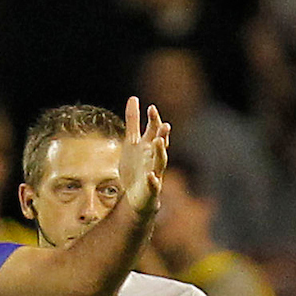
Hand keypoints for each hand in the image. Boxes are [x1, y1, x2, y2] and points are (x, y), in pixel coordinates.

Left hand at [116, 95, 170, 220]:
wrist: (136, 196)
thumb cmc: (135, 167)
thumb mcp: (132, 142)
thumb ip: (133, 121)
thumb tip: (133, 98)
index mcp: (149, 146)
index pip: (154, 130)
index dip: (153, 120)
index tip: (150, 108)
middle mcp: (154, 158)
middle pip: (160, 144)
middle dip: (162, 135)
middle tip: (164, 125)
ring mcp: (154, 173)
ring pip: (160, 162)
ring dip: (161, 152)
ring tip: (159, 142)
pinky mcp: (151, 190)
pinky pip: (154, 185)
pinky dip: (153, 181)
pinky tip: (150, 176)